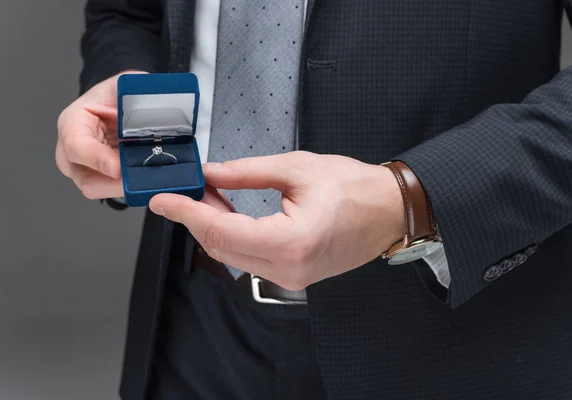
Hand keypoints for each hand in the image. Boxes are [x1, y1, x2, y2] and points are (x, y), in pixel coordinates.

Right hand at [56, 71, 145, 198]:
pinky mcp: (100, 179)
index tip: (117, 167)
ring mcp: (84, 168)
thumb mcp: (125, 86)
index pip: (75, 145)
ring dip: (124, 187)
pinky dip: (130, 188)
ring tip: (148, 178)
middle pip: (85, 177)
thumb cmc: (117, 95)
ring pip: (99, 189)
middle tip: (142, 178)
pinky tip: (146, 179)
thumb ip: (135, 92)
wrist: (118, 105)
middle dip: (115, 182)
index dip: (96, 158)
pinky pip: (112, 190)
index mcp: (73, 122)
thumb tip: (155, 101)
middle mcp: (72, 149)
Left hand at [149, 151, 404, 289]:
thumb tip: (212, 173)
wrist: (389, 211)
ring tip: (209, 195)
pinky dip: (234, 237)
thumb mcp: (298, 168)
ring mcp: (291, 278)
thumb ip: (247, 173)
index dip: (187, 214)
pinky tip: (229, 213)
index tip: (163, 200)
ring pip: (233, 256)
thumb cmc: (356, 189)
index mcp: (291, 242)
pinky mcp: (293, 275)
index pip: (221, 232)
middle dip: (197, 218)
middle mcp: (288, 269)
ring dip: (214, 227)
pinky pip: (251, 260)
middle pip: (221, 248)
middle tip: (188, 187)